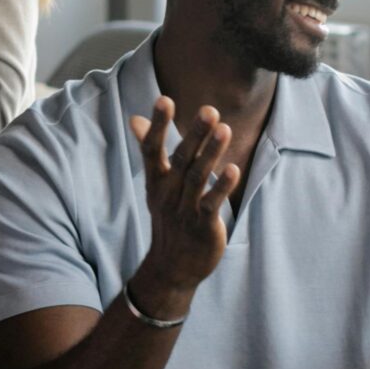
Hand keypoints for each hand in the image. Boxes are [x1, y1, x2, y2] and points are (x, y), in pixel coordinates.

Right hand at [126, 97, 238, 317]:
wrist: (171, 268)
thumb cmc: (168, 218)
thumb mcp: (156, 185)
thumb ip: (150, 149)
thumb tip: (136, 119)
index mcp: (156, 181)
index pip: (152, 149)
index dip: (158, 125)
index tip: (164, 99)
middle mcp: (168, 193)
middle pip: (180, 159)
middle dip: (194, 134)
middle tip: (210, 110)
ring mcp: (184, 210)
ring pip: (197, 178)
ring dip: (211, 154)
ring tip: (225, 130)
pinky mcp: (202, 226)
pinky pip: (210, 204)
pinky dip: (221, 187)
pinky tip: (233, 170)